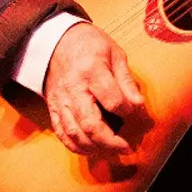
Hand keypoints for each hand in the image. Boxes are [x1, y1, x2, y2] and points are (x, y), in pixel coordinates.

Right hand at [42, 22, 146, 156]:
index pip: (112, 100)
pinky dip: (76, 146)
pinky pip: (62, 134)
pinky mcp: (52, 108)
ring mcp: (60, 100)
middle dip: (111, 141)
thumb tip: (138, 105)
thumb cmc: (89, 45)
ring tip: (112, 150)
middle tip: (127, 147)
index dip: (127, 111)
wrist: (56, 41)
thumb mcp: (114, 53)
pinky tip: (91, 149)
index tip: (135, 111)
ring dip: (95, 147)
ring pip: (75, 134)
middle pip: (90, 124)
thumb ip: (126, 80)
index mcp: (91, 70)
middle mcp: (73, 88)